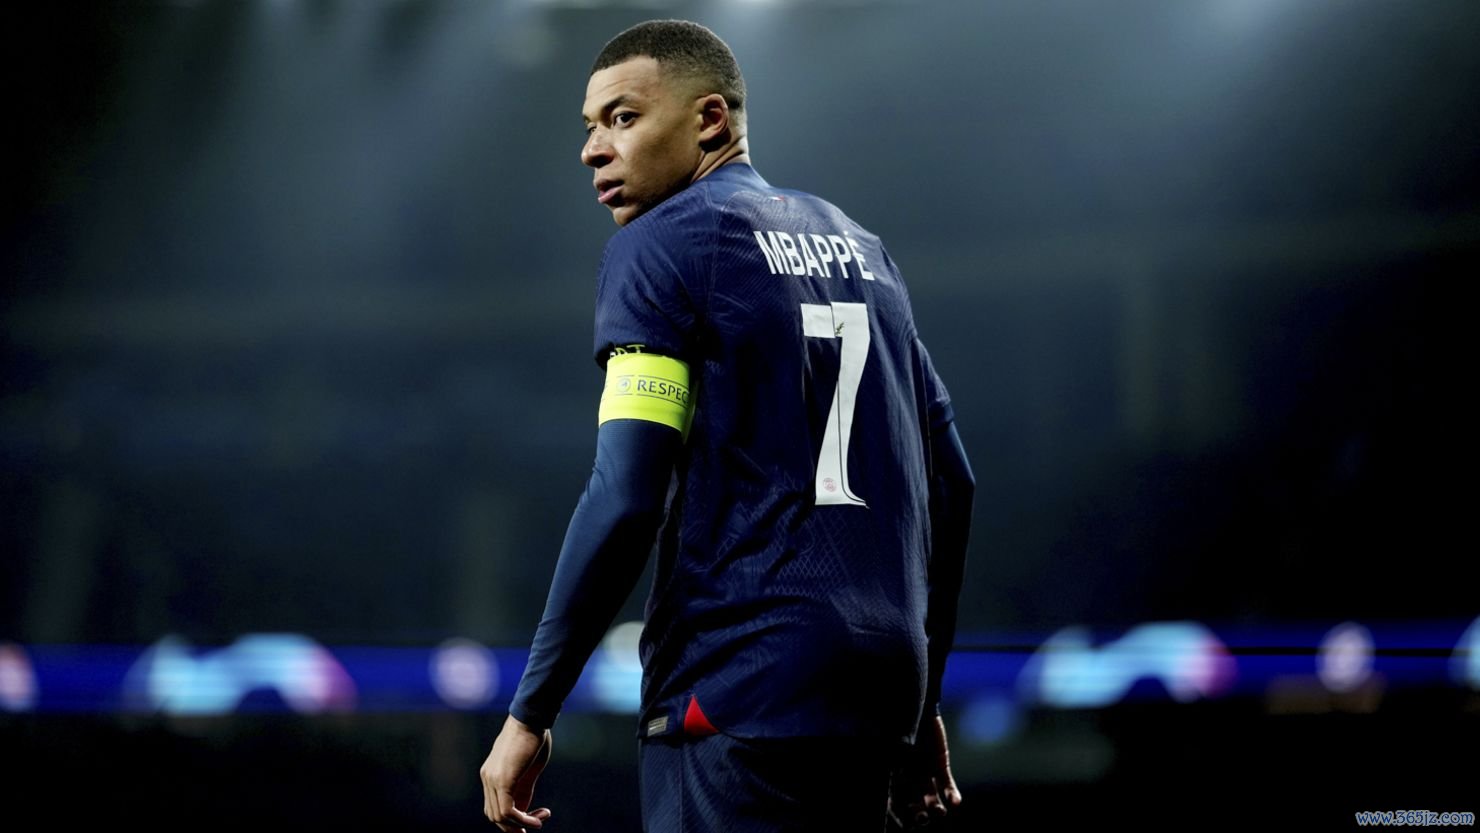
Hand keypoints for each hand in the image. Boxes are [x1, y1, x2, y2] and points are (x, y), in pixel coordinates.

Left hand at [480, 714, 553, 829]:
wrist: (532, 718)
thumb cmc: (534, 736)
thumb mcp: (529, 767)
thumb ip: (524, 787)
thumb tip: (524, 808)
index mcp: (492, 774)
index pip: (495, 806)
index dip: (513, 819)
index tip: (535, 818)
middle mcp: (487, 778)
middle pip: (494, 815)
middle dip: (514, 826)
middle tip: (536, 825)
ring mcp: (492, 779)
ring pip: (499, 817)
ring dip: (521, 824)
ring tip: (540, 821)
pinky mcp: (503, 780)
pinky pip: (508, 811)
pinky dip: (523, 820)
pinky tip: (538, 819)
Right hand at [889, 713, 962, 829]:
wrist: (916, 700)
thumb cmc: (898, 721)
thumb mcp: (891, 742)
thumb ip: (889, 761)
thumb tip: (888, 780)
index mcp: (890, 772)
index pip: (892, 800)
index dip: (896, 813)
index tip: (902, 822)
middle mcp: (906, 775)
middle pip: (911, 803)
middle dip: (917, 814)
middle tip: (922, 819)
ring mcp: (924, 770)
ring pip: (930, 797)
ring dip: (935, 807)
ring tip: (939, 812)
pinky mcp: (940, 764)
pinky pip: (946, 783)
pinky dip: (951, 793)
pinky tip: (955, 802)